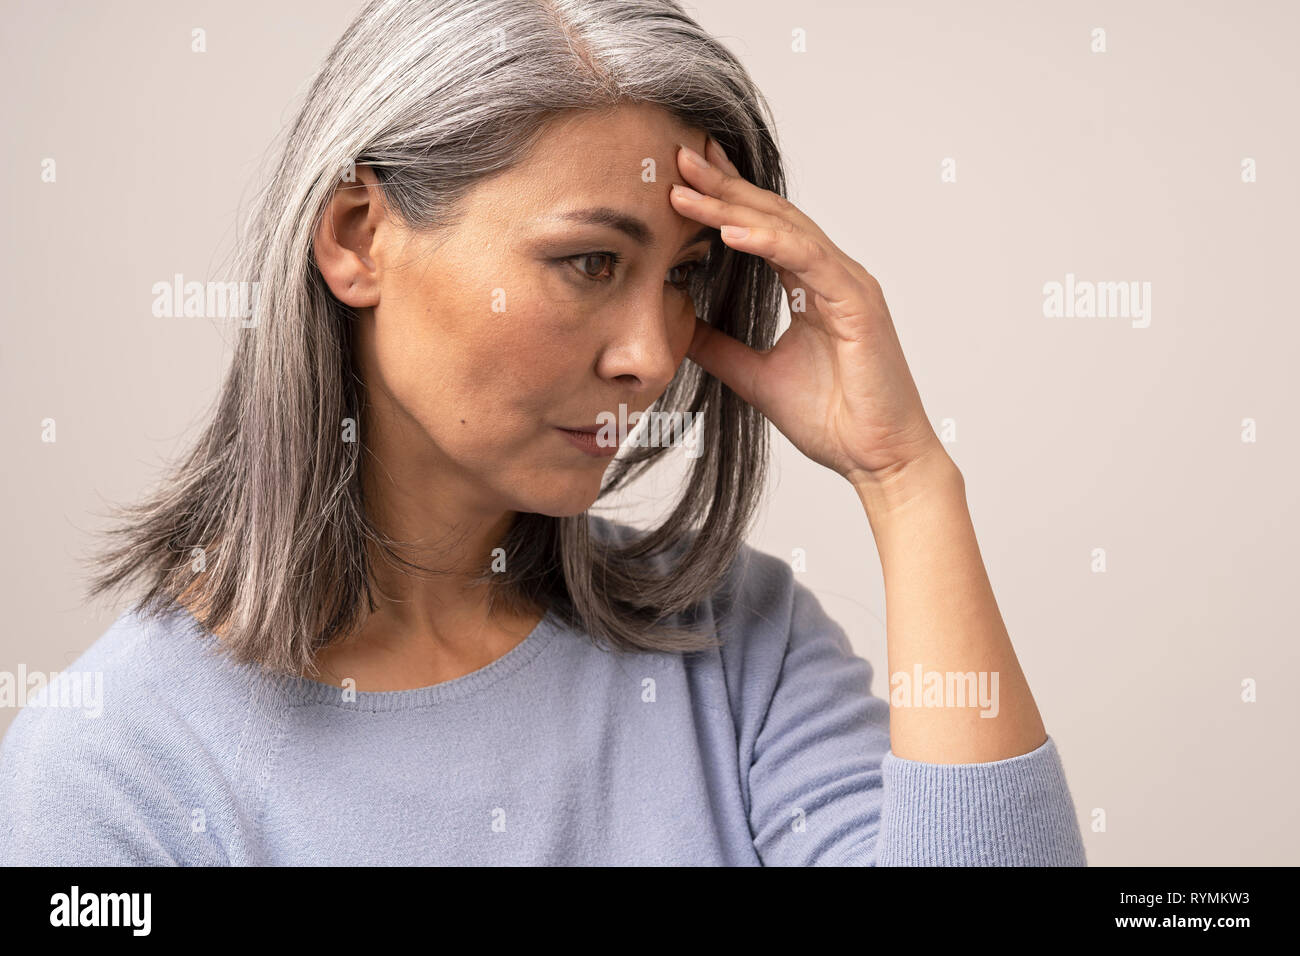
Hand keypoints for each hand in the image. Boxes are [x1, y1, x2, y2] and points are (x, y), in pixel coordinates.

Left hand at [672, 138, 947, 492]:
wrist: (880, 461)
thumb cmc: (834, 421)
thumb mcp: (756, 377)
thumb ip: (721, 349)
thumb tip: (678, 328)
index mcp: (812, 286)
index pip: (762, 229)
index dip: (723, 200)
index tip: (680, 178)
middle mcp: (832, 275)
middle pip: (771, 216)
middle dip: (723, 185)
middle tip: (678, 155)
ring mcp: (848, 285)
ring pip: (785, 229)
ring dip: (734, 205)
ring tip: (688, 186)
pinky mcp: (857, 305)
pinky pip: (807, 261)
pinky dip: (769, 242)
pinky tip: (730, 230)